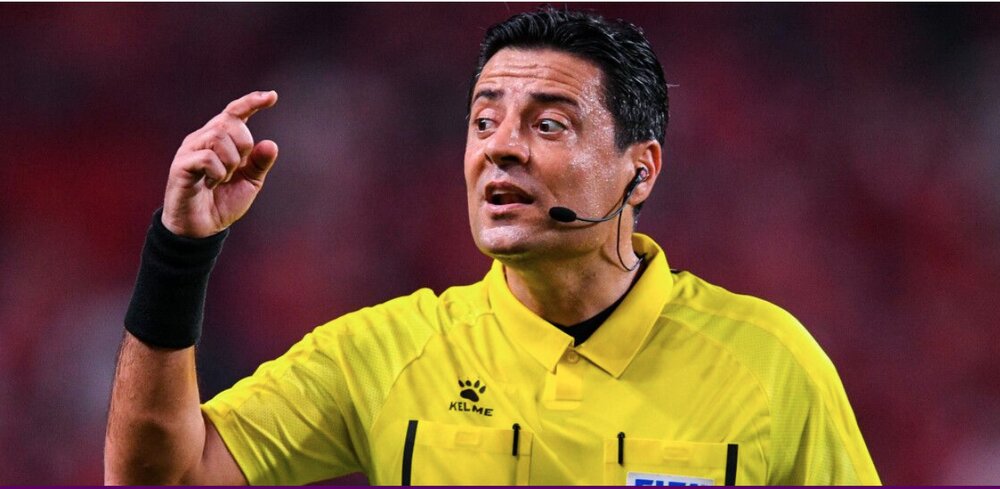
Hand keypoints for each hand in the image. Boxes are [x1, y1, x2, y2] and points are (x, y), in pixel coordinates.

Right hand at [161, 91, 278, 237]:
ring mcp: (190, 150)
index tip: (272, 96)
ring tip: (222, 179)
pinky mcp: (181, 165)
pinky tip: (211, 183)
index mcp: (220, 139)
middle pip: (230, 122)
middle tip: (236, 169)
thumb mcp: (249, 182)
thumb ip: (259, 163)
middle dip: (243, 145)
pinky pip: (207, 157)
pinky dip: (218, 172)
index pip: (235, 112)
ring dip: (231, 161)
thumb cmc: (223, 201)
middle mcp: (202, 138)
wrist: (201, 227)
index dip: (252, 102)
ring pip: (218, 137)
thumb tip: (271, 144)